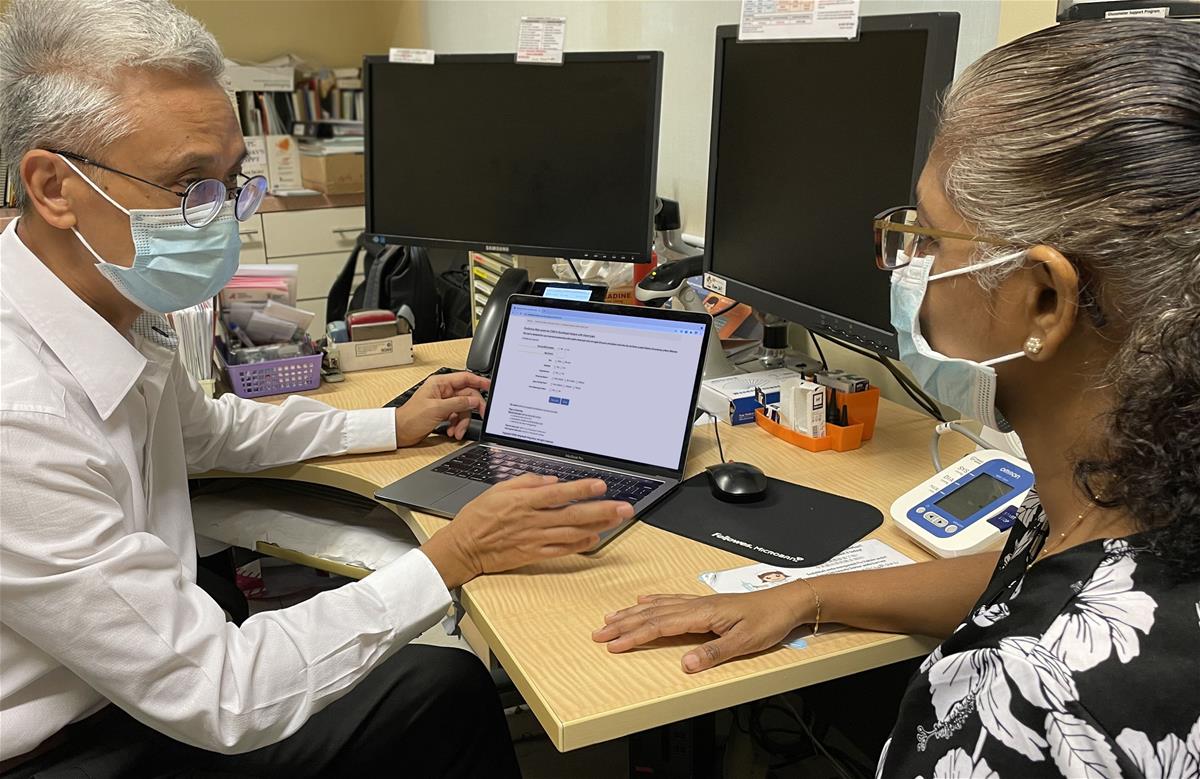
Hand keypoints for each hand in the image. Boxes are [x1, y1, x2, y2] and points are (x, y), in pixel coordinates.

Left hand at [393, 372, 490, 445]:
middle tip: (480, 416)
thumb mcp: (437, 409)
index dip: (479, 382)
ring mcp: (443, 403)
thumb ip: (458, 403)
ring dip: (462, 421)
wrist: (400, 432)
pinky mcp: (442, 413)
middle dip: (471, 409)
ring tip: (457, 431)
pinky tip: (451, 431)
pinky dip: (456, 425)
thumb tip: (474, 400)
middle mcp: (443, 391)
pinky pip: (457, 417)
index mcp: (440, 383)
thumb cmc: (411, 418)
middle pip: (467, 396)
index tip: (490, 387)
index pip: (465, 378)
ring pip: (463, 409)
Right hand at [421, 474, 634, 588]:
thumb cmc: (478, 516)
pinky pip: (561, 550)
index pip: (559, 494)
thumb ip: (526, 482)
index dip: (581, 489)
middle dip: (602, 510)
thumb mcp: (498, 489)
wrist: (464, 548)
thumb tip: (551, 480)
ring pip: (572, 533)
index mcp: (524, 501)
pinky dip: (579, 545)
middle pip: (573, 514)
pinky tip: (594, 539)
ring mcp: (534, 539)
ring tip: (618, 521)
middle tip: (625, 507)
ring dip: (598, 526)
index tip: (601, 485)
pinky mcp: (533, 554)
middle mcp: (533, 520)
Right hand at [591, 584, 815, 672]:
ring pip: (657, 606)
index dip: (634, 635)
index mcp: (702, 614)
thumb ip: (713, 653)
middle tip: (599, 633)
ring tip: (610, 618)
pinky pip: (670, 600)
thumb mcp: (744, 643)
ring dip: (632, 613)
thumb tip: (685, 664)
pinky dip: (653, 601)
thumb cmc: (767, 621)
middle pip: (651, 614)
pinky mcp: (705, 603)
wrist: (786, 602)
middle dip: (623, 625)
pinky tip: (643, 601)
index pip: (660, 625)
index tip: (613, 644)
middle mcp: (696, 605)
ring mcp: (699, 603)